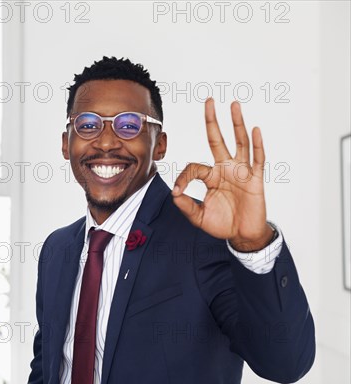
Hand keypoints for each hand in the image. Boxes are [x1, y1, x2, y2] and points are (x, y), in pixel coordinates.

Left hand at [172, 98, 273, 251]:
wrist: (243, 235)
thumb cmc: (222, 224)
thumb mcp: (198, 217)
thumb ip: (185, 206)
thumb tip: (175, 193)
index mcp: (211, 176)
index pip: (194, 167)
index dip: (183, 178)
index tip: (178, 192)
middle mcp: (226, 169)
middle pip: (217, 139)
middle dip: (212, 121)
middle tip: (209, 100)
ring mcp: (241, 171)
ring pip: (239, 142)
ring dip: (236, 123)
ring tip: (233, 104)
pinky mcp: (256, 179)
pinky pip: (257, 159)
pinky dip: (257, 144)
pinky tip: (255, 129)